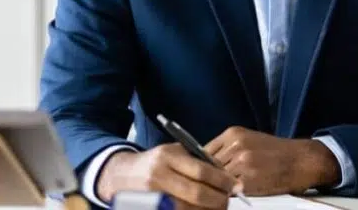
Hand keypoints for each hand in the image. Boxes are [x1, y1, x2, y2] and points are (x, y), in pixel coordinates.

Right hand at [96, 145, 239, 208]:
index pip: (201, 170)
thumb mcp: (174, 153)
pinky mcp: (150, 209)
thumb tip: (225, 174)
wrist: (122, 175)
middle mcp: (159, 175)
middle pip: (196, 193)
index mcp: (167, 156)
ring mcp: (153, 195)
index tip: (235, 185)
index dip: (222, 180)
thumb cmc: (154, 163)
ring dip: (207, 209)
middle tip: (228, 199)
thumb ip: (197, 160)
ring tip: (218, 206)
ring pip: (188, 208)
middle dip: (218, 199)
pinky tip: (202, 209)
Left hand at [204, 126, 340, 195]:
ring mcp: (242, 163)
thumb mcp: (249, 140)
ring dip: (218, 187)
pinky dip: (229, 195)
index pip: (202, 151)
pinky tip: (234, 195)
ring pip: (217, 180)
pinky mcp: (248, 180)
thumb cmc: (276, 152)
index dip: (199, 166)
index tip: (199, 175)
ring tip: (221, 192)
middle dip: (208, 178)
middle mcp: (235, 145)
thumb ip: (228, 148)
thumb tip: (203, 162)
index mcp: (233, 133)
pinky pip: (229, 191)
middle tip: (207, 186)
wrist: (301, 160)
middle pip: (207, 167)